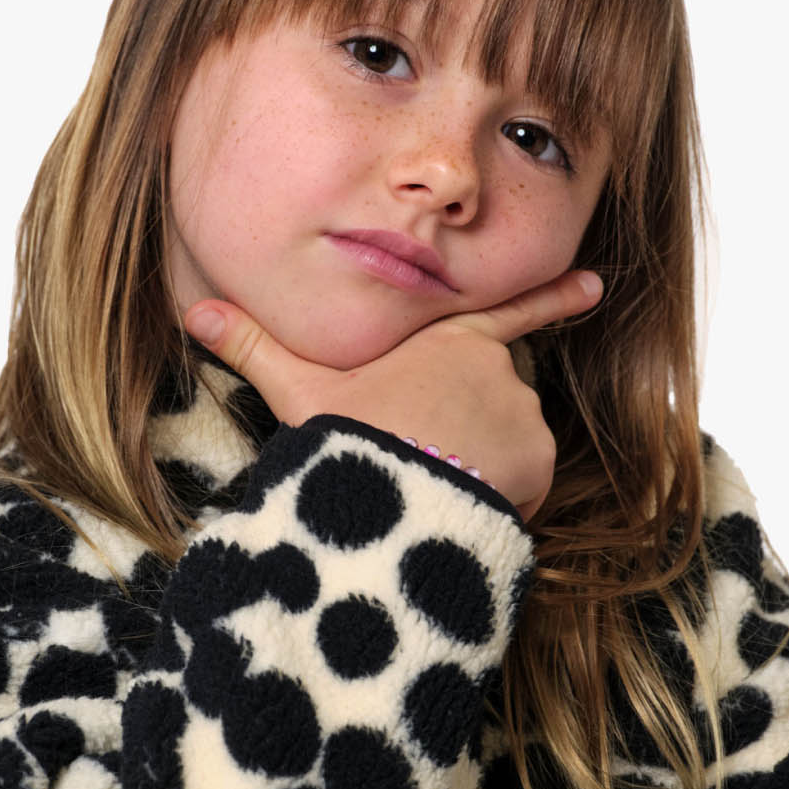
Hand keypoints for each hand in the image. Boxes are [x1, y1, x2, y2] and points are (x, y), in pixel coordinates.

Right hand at [185, 269, 602, 520]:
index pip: (509, 313)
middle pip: (490, 402)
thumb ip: (253, 346)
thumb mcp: (296, 387)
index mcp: (448, 342)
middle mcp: (497, 369)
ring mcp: (523, 411)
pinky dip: (496, 499)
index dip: (552, 298)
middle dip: (462, 432)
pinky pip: (522, 485)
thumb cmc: (342, 434)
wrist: (380, 494)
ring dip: (476, 467)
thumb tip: (192, 308)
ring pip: (506, 448)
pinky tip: (457, 503)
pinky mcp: (539, 458)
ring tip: (428, 482)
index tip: (597, 285)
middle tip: (414, 455)